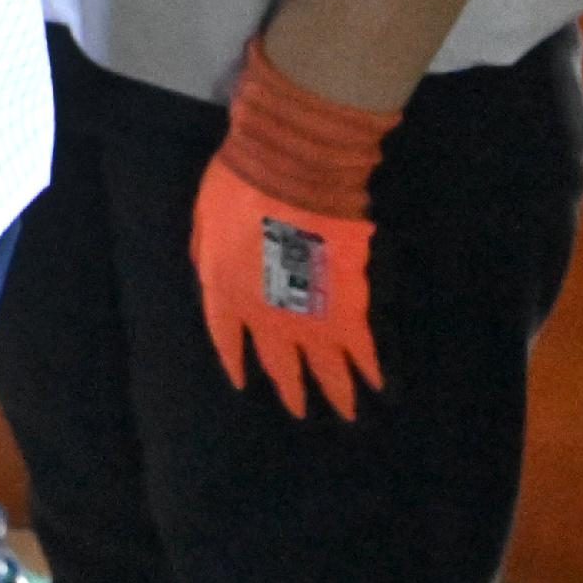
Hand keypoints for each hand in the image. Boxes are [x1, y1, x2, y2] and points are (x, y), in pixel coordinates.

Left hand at [190, 36, 395, 418]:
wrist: (290, 169)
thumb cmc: (239, 181)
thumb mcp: (205, 217)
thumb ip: (208, 252)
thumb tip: (210, 270)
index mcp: (224, 290)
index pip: (226, 336)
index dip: (235, 359)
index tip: (243, 380)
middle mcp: (263, 314)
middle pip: (278, 361)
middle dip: (290, 386)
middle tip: (301, 410)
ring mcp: (306, 314)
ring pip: (323, 364)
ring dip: (335, 390)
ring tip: (348, 414)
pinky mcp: (346, 306)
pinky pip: (358, 346)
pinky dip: (368, 366)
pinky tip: (377, 383)